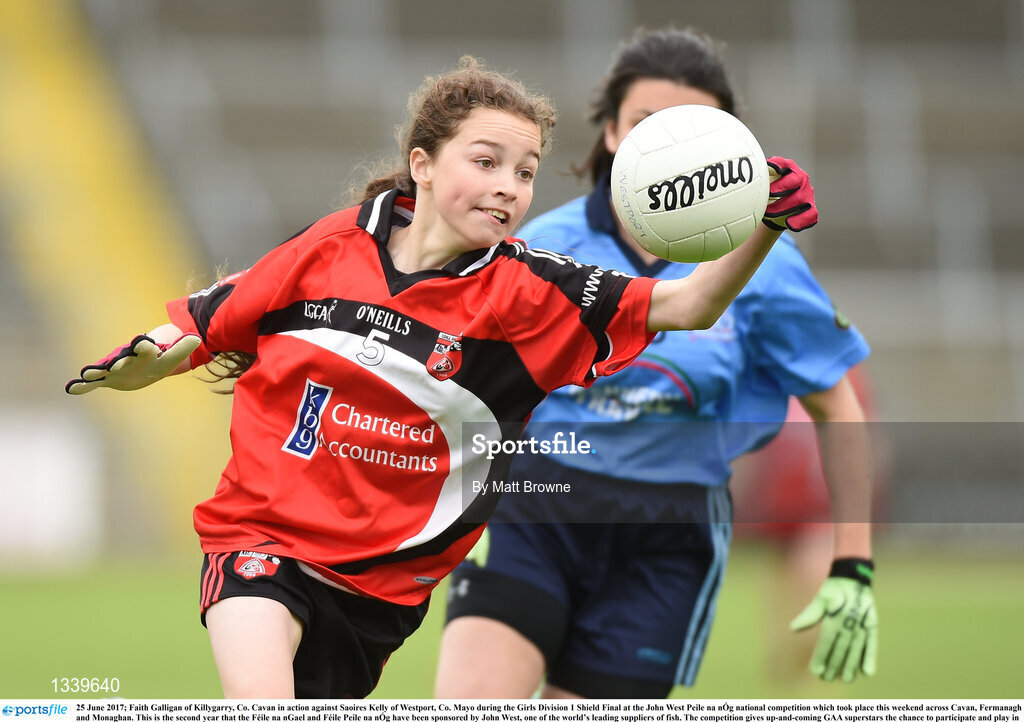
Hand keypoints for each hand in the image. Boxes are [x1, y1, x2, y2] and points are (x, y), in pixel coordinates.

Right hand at [65, 333, 200, 394]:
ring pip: (104, 369)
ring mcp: (115, 369)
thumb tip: (198, 339)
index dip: (145, 347)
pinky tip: (70, 388)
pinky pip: (92, 383)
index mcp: (144, 353)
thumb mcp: (172, 358)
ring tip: (87, 374)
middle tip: (114, 364)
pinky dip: (82, 386)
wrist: (144, 364)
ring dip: (96, 371)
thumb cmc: (160, 361)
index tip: (145, 344)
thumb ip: (182, 349)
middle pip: (122, 359)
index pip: (145, 348)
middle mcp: (127, 359)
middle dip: (119, 362)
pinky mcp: (107, 379)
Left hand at [762, 156, 817, 231]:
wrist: (776, 208)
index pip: (784, 164)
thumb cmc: (767, 190)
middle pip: (795, 180)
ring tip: (767, 213)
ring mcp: (807, 194)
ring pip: (800, 199)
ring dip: (782, 207)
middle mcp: (800, 178)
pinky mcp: (810, 209)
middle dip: (780, 188)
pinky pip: (810, 215)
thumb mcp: (762, 181)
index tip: (770, 168)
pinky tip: (789, 223)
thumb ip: (757, 175)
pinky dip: (800, 220)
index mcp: (788, 168)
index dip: (777, 165)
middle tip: (766, 195)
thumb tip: (745, 174)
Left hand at [790, 558, 876, 681]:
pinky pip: (872, 644)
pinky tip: (867, 672)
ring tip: (845, 679)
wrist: (854, 577)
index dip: (821, 657)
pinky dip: (870, 657)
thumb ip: (809, 615)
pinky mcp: (872, 625)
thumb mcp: (821, 598)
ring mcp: (863, 624)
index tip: (815, 671)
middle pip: (841, 648)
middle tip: (827, 679)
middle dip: (834, 665)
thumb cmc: (834, 589)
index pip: (827, 642)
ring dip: (851, 666)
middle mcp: (850, 622)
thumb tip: (792, 628)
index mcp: (836, 616)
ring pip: (856, 649)